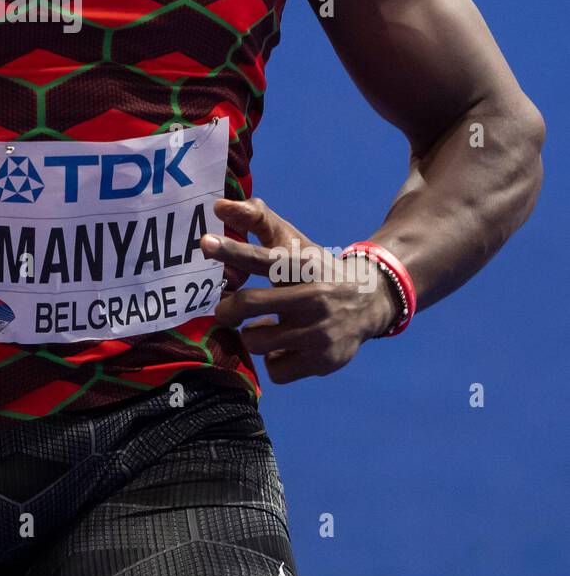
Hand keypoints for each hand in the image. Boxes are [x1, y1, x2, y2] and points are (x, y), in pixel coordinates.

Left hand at [200, 198, 400, 383]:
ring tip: (264, 326)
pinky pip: (274, 370)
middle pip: (248, 304)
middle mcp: (312, 297)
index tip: (205, 243)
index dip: (232, 250)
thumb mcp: (295, 243)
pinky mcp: (322, 361)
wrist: (371, 302)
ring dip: (252, 334)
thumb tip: (218, 205)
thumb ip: (257, 220)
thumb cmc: (317, 270)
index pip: (262, 256)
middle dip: (227, 310)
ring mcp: (318, 332)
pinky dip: (273, 359)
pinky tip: (284, 348)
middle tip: (225, 310)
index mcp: (302, 264)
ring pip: (255, 340)